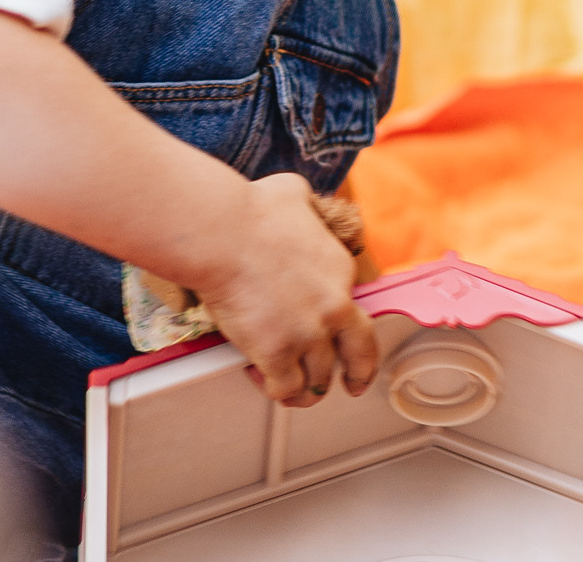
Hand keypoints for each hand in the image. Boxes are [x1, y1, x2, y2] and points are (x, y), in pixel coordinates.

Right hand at [190, 173, 378, 407]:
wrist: (223, 234)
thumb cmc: (250, 211)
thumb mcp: (293, 193)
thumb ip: (303, 205)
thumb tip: (293, 200)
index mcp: (340, 270)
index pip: (352, 308)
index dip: (336, 320)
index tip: (323, 326)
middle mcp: (333, 307)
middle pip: (359, 353)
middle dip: (359, 374)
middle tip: (353, 383)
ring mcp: (308, 334)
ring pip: (319, 379)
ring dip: (305, 385)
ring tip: (288, 383)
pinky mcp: (278, 353)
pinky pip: (285, 388)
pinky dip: (274, 389)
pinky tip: (260, 376)